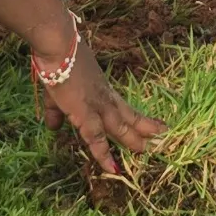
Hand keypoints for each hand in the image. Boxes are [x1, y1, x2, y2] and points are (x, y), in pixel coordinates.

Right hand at [34, 35, 165, 174]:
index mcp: (101, 91)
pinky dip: (104, 154)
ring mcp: (97, 106)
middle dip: (144, 129)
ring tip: (148, 152)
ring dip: (134, 139)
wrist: (57, 47)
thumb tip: (53, 127)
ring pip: (121, 126)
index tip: (153, 126)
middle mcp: (104, 99)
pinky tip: (112, 168)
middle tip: (162, 139)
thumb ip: (56, 112)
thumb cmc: (57, 63)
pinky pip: (96, 138)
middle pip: (128, 117)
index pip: (123, 108)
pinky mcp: (85, 113)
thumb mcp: (57, 92)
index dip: (137, 119)